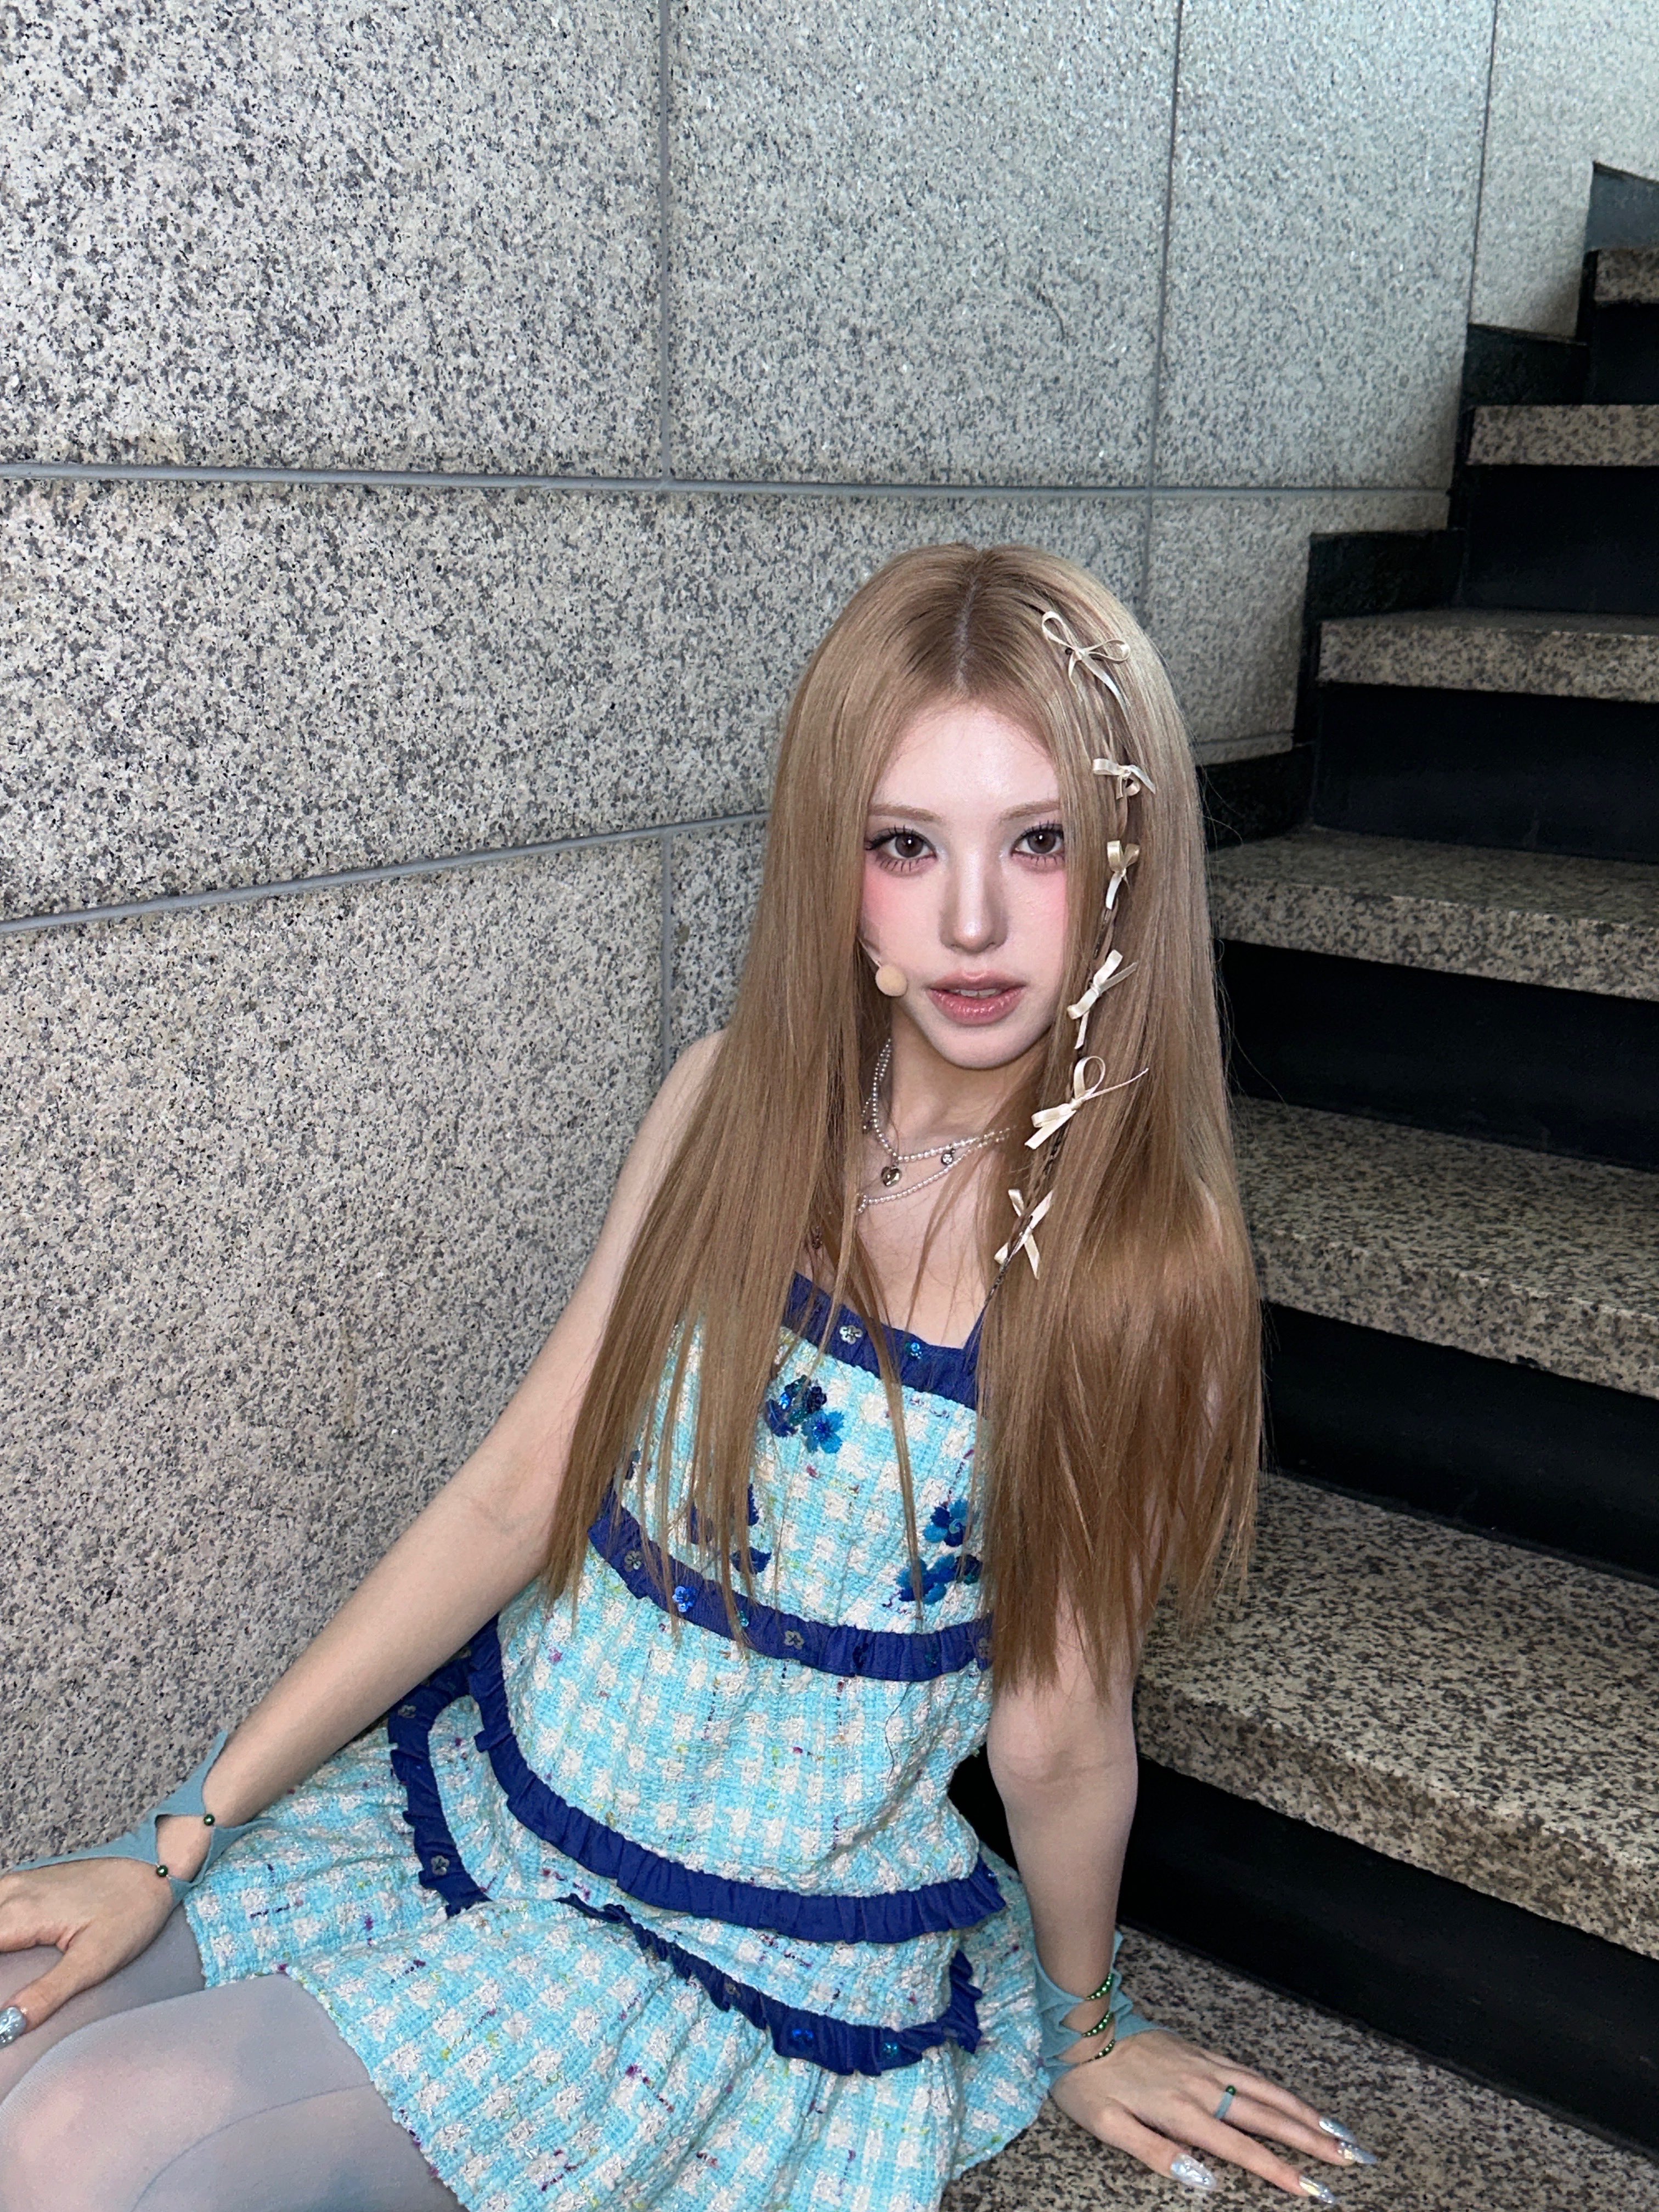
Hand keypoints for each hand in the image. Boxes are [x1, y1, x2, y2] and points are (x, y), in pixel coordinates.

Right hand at [0, 1857, 177, 2034]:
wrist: (157, 1864)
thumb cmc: (132, 1910)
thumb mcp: (95, 1960)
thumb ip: (47, 1993)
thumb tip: (8, 2026)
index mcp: (21, 1913)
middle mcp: (12, 1892)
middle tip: (3, 1996)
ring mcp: (19, 1882)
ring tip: (6, 1979)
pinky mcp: (29, 1881)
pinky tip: (8, 1949)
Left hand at [1050, 2026, 1366, 2197]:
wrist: (1082, 2023)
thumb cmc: (1090, 2081)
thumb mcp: (1109, 2126)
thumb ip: (1156, 2153)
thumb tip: (1204, 2178)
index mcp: (1181, 2110)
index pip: (1241, 2148)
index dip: (1278, 2170)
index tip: (1312, 2188)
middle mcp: (1201, 2086)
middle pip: (1266, 2116)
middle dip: (1312, 2138)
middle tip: (1350, 2156)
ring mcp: (1204, 2064)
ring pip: (1264, 2089)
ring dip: (1304, 2110)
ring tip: (1337, 2130)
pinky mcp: (1199, 2050)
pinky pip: (1248, 2070)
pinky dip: (1277, 2086)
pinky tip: (1291, 2098)